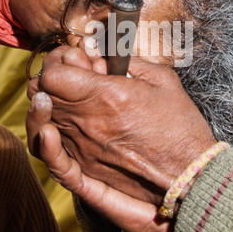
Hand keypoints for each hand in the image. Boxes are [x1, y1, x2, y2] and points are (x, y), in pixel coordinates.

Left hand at [26, 46, 215, 231]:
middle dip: (53, 77)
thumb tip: (107, 53)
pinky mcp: (86, 171)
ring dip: (46, 103)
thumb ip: (130, 62)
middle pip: (42, 93)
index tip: (76, 59)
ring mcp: (83, 149)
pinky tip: (49, 129)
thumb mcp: (163, 81)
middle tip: (74, 74)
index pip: (53, 74)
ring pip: (41, 120)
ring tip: (62, 97)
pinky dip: (43, 140)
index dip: (59, 61)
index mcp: (107, 96)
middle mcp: (88, 123)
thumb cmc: (182, 128)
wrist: (191, 177)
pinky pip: (49, 157)